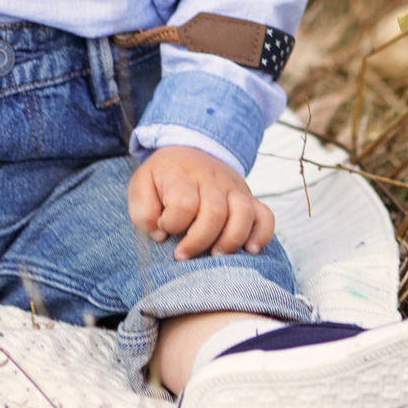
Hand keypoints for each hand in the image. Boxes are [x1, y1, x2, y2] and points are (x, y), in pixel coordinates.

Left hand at [127, 146, 273, 260]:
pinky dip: (262, 235)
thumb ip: (143, 211)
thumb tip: (160, 235)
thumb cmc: (163, 177)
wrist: (189, 150)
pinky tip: (250, 250)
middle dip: (199, 241)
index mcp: (182, 175)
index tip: (164, 229)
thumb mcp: (141, 185)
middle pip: (215, 213)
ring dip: (231, 241)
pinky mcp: (249, 198)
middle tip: (183, 256)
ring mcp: (235, 188)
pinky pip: (266, 216)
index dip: (172, 223)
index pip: (184, 203)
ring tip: (215, 257)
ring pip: (244, 214)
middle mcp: (213, 180)